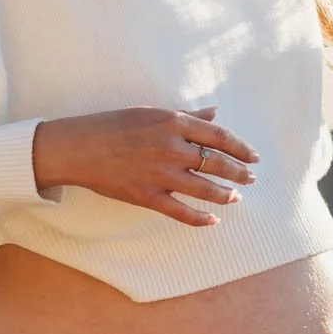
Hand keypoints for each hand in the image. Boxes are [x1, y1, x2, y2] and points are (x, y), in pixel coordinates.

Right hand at [32, 106, 260, 227]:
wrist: (79, 147)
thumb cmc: (114, 124)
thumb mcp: (151, 112)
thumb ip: (187, 115)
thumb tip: (215, 113)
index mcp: (174, 123)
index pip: (220, 137)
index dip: (241, 148)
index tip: (253, 156)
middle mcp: (173, 148)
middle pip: (218, 163)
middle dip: (239, 173)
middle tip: (251, 179)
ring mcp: (162, 174)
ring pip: (206, 189)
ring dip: (226, 195)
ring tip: (236, 197)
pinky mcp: (149, 196)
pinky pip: (182, 212)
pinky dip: (201, 219)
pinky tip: (213, 220)